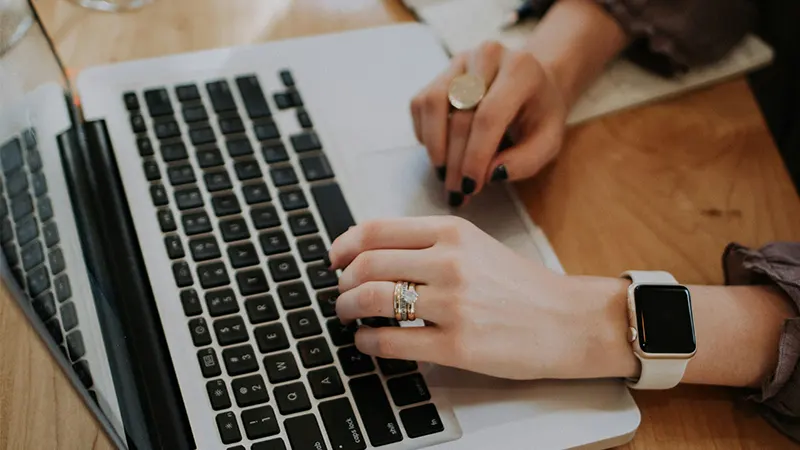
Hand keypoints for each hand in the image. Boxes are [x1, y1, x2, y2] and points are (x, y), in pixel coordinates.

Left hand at [327, 216, 633, 380]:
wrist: (569, 321)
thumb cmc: (522, 286)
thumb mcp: (476, 246)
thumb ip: (429, 244)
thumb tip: (372, 253)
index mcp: (452, 232)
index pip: (376, 229)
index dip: (344, 245)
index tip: (334, 258)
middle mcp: (450, 262)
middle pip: (367, 264)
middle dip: (342, 282)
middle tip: (340, 293)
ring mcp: (453, 304)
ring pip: (372, 300)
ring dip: (347, 309)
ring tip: (348, 316)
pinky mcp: (457, 345)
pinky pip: (391, 341)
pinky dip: (367, 342)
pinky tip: (366, 342)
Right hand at [410, 41, 567, 206]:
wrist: (532, 82)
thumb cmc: (540, 114)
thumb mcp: (548, 141)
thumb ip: (526, 161)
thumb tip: (490, 174)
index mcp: (520, 69)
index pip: (489, 116)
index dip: (475, 155)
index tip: (471, 186)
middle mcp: (487, 56)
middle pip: (460, 115)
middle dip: (455, 161)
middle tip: (456, 192)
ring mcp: (460, 61)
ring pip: (432, 104)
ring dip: (434, 146)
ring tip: (444, 174)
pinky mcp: (441, 71)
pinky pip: (421, 104)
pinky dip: (425, 133)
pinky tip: (441, 151)